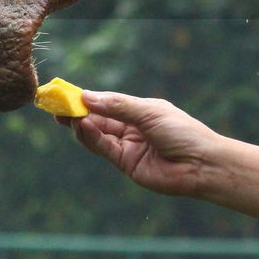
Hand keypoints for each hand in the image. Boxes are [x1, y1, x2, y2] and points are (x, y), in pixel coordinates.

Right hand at [57, 91, 225, 197]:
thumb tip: (86, 96)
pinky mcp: (126, 164)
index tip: (65, 94)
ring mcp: (127, 147)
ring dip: (81, 125)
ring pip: (97, 135)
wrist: (202, 164)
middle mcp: (130, 129)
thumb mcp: (148, 111)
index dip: (85, 99)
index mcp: (139, 112)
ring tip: (67, 116)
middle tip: (55, 107)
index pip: (106, 103)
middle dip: (76, 113)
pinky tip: (84, 126)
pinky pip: (104, 148)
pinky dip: (92, 137)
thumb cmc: (183, 132)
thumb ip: (117, 105)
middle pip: (97, 119)